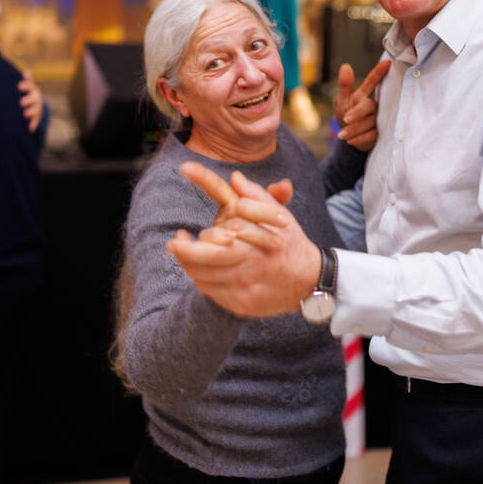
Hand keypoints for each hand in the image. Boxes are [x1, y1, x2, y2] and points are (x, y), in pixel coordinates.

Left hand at [18, 69, 43, 132]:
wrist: (34, 102)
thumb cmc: (25, 91)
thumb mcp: (25, 84)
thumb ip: (25, 79)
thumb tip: (27, 71)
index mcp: (31, 89)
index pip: (29, 85)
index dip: (25, 86)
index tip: (19, 86)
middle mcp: (36, 97)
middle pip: (34, 98)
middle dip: (28, 100)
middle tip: (21, 102)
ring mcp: (37, 107)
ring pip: (35, 109)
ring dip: (31, 112)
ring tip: (24, 114)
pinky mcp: (37, 116)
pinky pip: (36, 120)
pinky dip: (33, 124)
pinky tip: (30, 128)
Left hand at [167, 163, 321, 317]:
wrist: (310, 282)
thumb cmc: (291, 244)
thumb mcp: (280, 216)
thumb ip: (255, 197)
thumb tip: (235, 177)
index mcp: (255, 245)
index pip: (215, 243)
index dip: (189, 243)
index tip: (177, 231)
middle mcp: (248, 268)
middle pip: (204, 263)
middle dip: (183, 253)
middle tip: (172, 244)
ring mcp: (244, 289)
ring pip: (204, 279)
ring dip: (189, 265)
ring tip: (184, 252)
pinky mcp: (241, 305)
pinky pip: (212, 293)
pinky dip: (202, 280)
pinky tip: (201, 269)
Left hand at [335, 60, 389, 151]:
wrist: (351, 139)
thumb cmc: (346, 116)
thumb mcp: (342, 101)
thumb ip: (344, 86)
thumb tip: (345, 66)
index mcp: (365, 96)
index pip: (372, 83)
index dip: (378, 73)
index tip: (387, 63)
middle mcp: (374, 106)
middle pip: (369, 106)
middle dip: (357, 112)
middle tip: (346, 118)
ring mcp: (378, 120)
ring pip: (369, 122)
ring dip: (354, 129)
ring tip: (342, 135)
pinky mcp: (380, 134)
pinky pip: (371, 136)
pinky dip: (360, 138)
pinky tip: (350, 141)